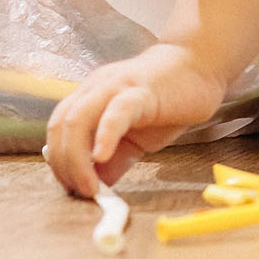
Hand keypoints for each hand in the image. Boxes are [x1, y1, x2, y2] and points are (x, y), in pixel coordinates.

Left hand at [44, 43, 225, 197]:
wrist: (199, 66)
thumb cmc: (167, 100)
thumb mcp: (136, 137)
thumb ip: (116, 158)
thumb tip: (99, 184)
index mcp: (90, 97)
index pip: (59, 128)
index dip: (59, 160)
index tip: (71, 187)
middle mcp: (96, 88)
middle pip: (61, 125)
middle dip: (64, 164)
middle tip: (79, 191)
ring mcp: (116, 86)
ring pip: (78, 118)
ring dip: (77, 158)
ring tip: (90, 186)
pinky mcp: (141, 90)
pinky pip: (116, 111)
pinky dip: (104, 135)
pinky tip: (102, 156)